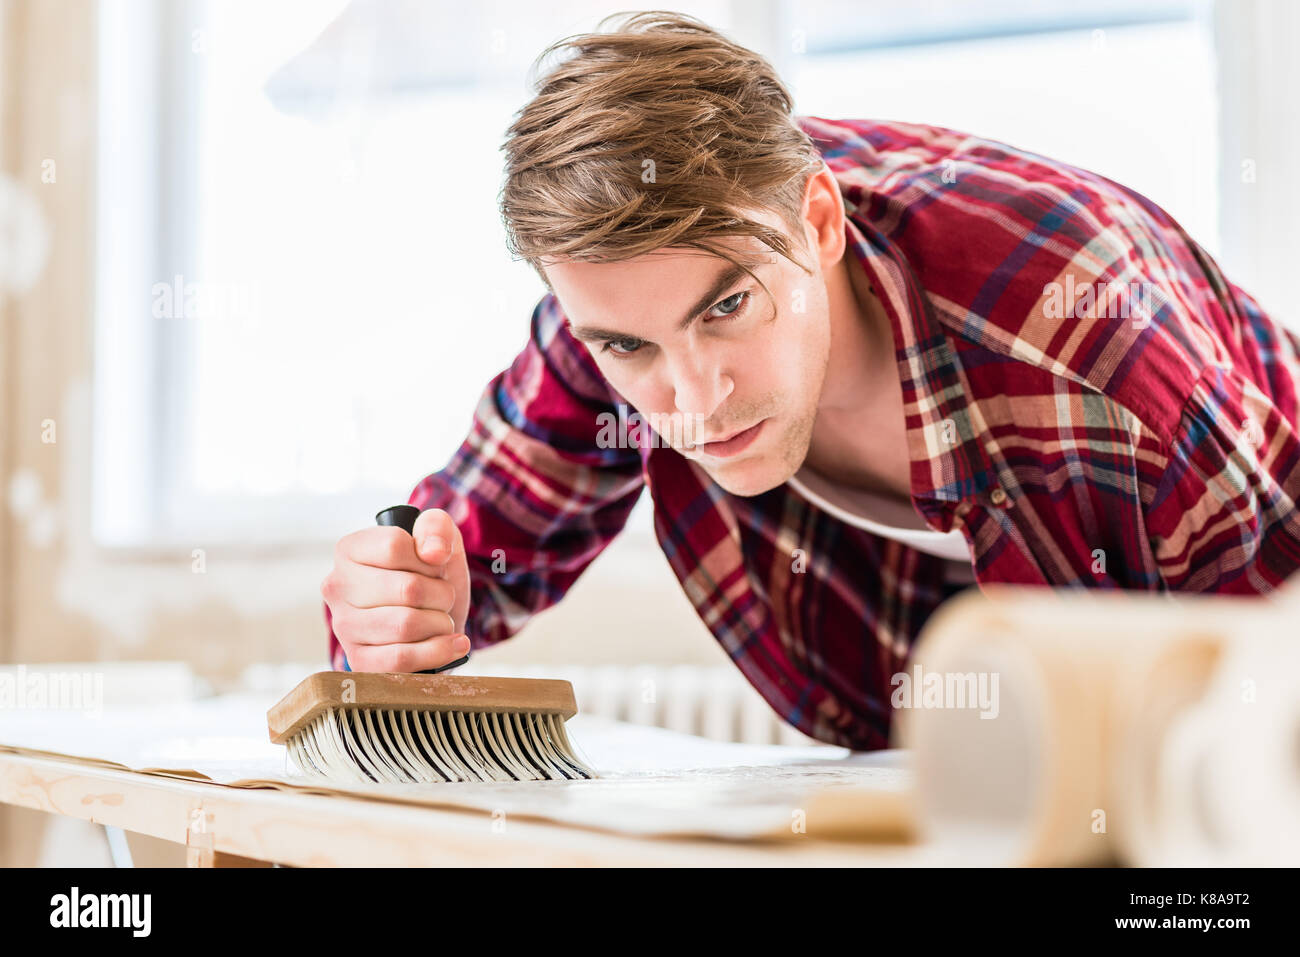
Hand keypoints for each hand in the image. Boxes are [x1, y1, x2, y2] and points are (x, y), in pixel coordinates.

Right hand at [322, 508, 471, 671]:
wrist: (434, 617)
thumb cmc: (431, 575)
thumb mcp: (439, 539)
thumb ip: (436, 527)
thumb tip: (434, 552)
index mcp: (349, 550)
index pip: (395, 546)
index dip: (429, 559)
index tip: (434, 567)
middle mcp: (337, 587)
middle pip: (408, 589)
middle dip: (442, 594)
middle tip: (443, 596)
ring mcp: (344, 627)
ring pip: (406, 625)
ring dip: (441, 622)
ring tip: (443, 619)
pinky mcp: (359, 661)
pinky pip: (402, 660)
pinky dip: (438, 652)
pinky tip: (453, 643)